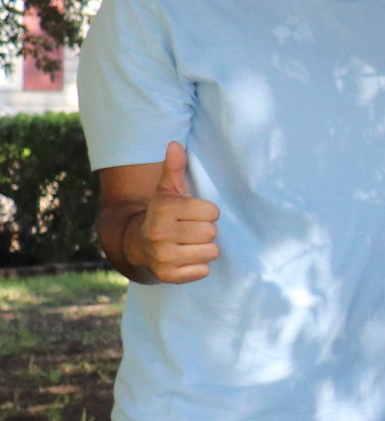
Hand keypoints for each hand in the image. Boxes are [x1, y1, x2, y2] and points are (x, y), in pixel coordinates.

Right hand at [131, 142, 219, 284]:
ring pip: (211, 252)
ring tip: (189, 244)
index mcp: (163, 209)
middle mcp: (159, 233)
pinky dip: (198, 267)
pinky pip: (203, 271)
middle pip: (211, 232)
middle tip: (190, 230)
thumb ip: (174, 167)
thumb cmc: (162, 214)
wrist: (136, 244)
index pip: (212, 212)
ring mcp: (162, 256)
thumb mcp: (167, 190)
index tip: (194, 214)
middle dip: (205, 231)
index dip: (207, 212)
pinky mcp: (168, 276)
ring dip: (205, 249)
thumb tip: (175, 144)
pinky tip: (184, 259)